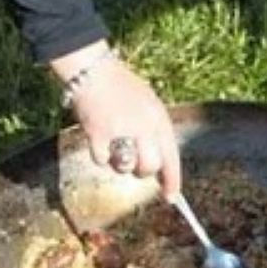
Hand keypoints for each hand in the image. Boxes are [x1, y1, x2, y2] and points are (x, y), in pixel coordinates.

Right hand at [56, 44, 182, 197]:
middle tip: (134, 164)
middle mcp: (144, 126)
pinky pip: (102, 161)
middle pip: (149, 167)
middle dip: (142, 172)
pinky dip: (100, 155)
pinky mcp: (99, 134)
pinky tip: (99, 140)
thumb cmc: (121, 88)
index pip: (172, 156)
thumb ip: (155, 132)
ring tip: (115, 145)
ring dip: (119, 164)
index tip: (171, 196)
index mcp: (159, 118)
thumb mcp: (149, 105)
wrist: (93, 71)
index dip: (172, 179)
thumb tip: (157, 165)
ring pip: (125, 167)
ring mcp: (122, 131)